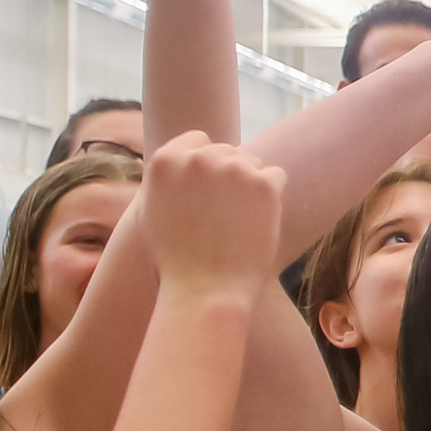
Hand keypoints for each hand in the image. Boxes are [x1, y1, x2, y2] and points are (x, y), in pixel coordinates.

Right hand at [142, 134, 286, 291]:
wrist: (205, 291)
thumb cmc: (176, 259)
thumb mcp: (154, 210)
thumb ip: (170, 178)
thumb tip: (189, 156)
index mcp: (166, 161)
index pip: (199, 140)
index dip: (207, 164)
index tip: (209, 189)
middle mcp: (198, 158)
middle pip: (228, 152)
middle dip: (230, 177)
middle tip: (225, 215)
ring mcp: (233, 169)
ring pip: (254, 164)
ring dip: (252, 187)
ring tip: (238, 223)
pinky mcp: (264, 184)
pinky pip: (276, 176)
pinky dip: (272, 196)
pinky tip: (257, 222)